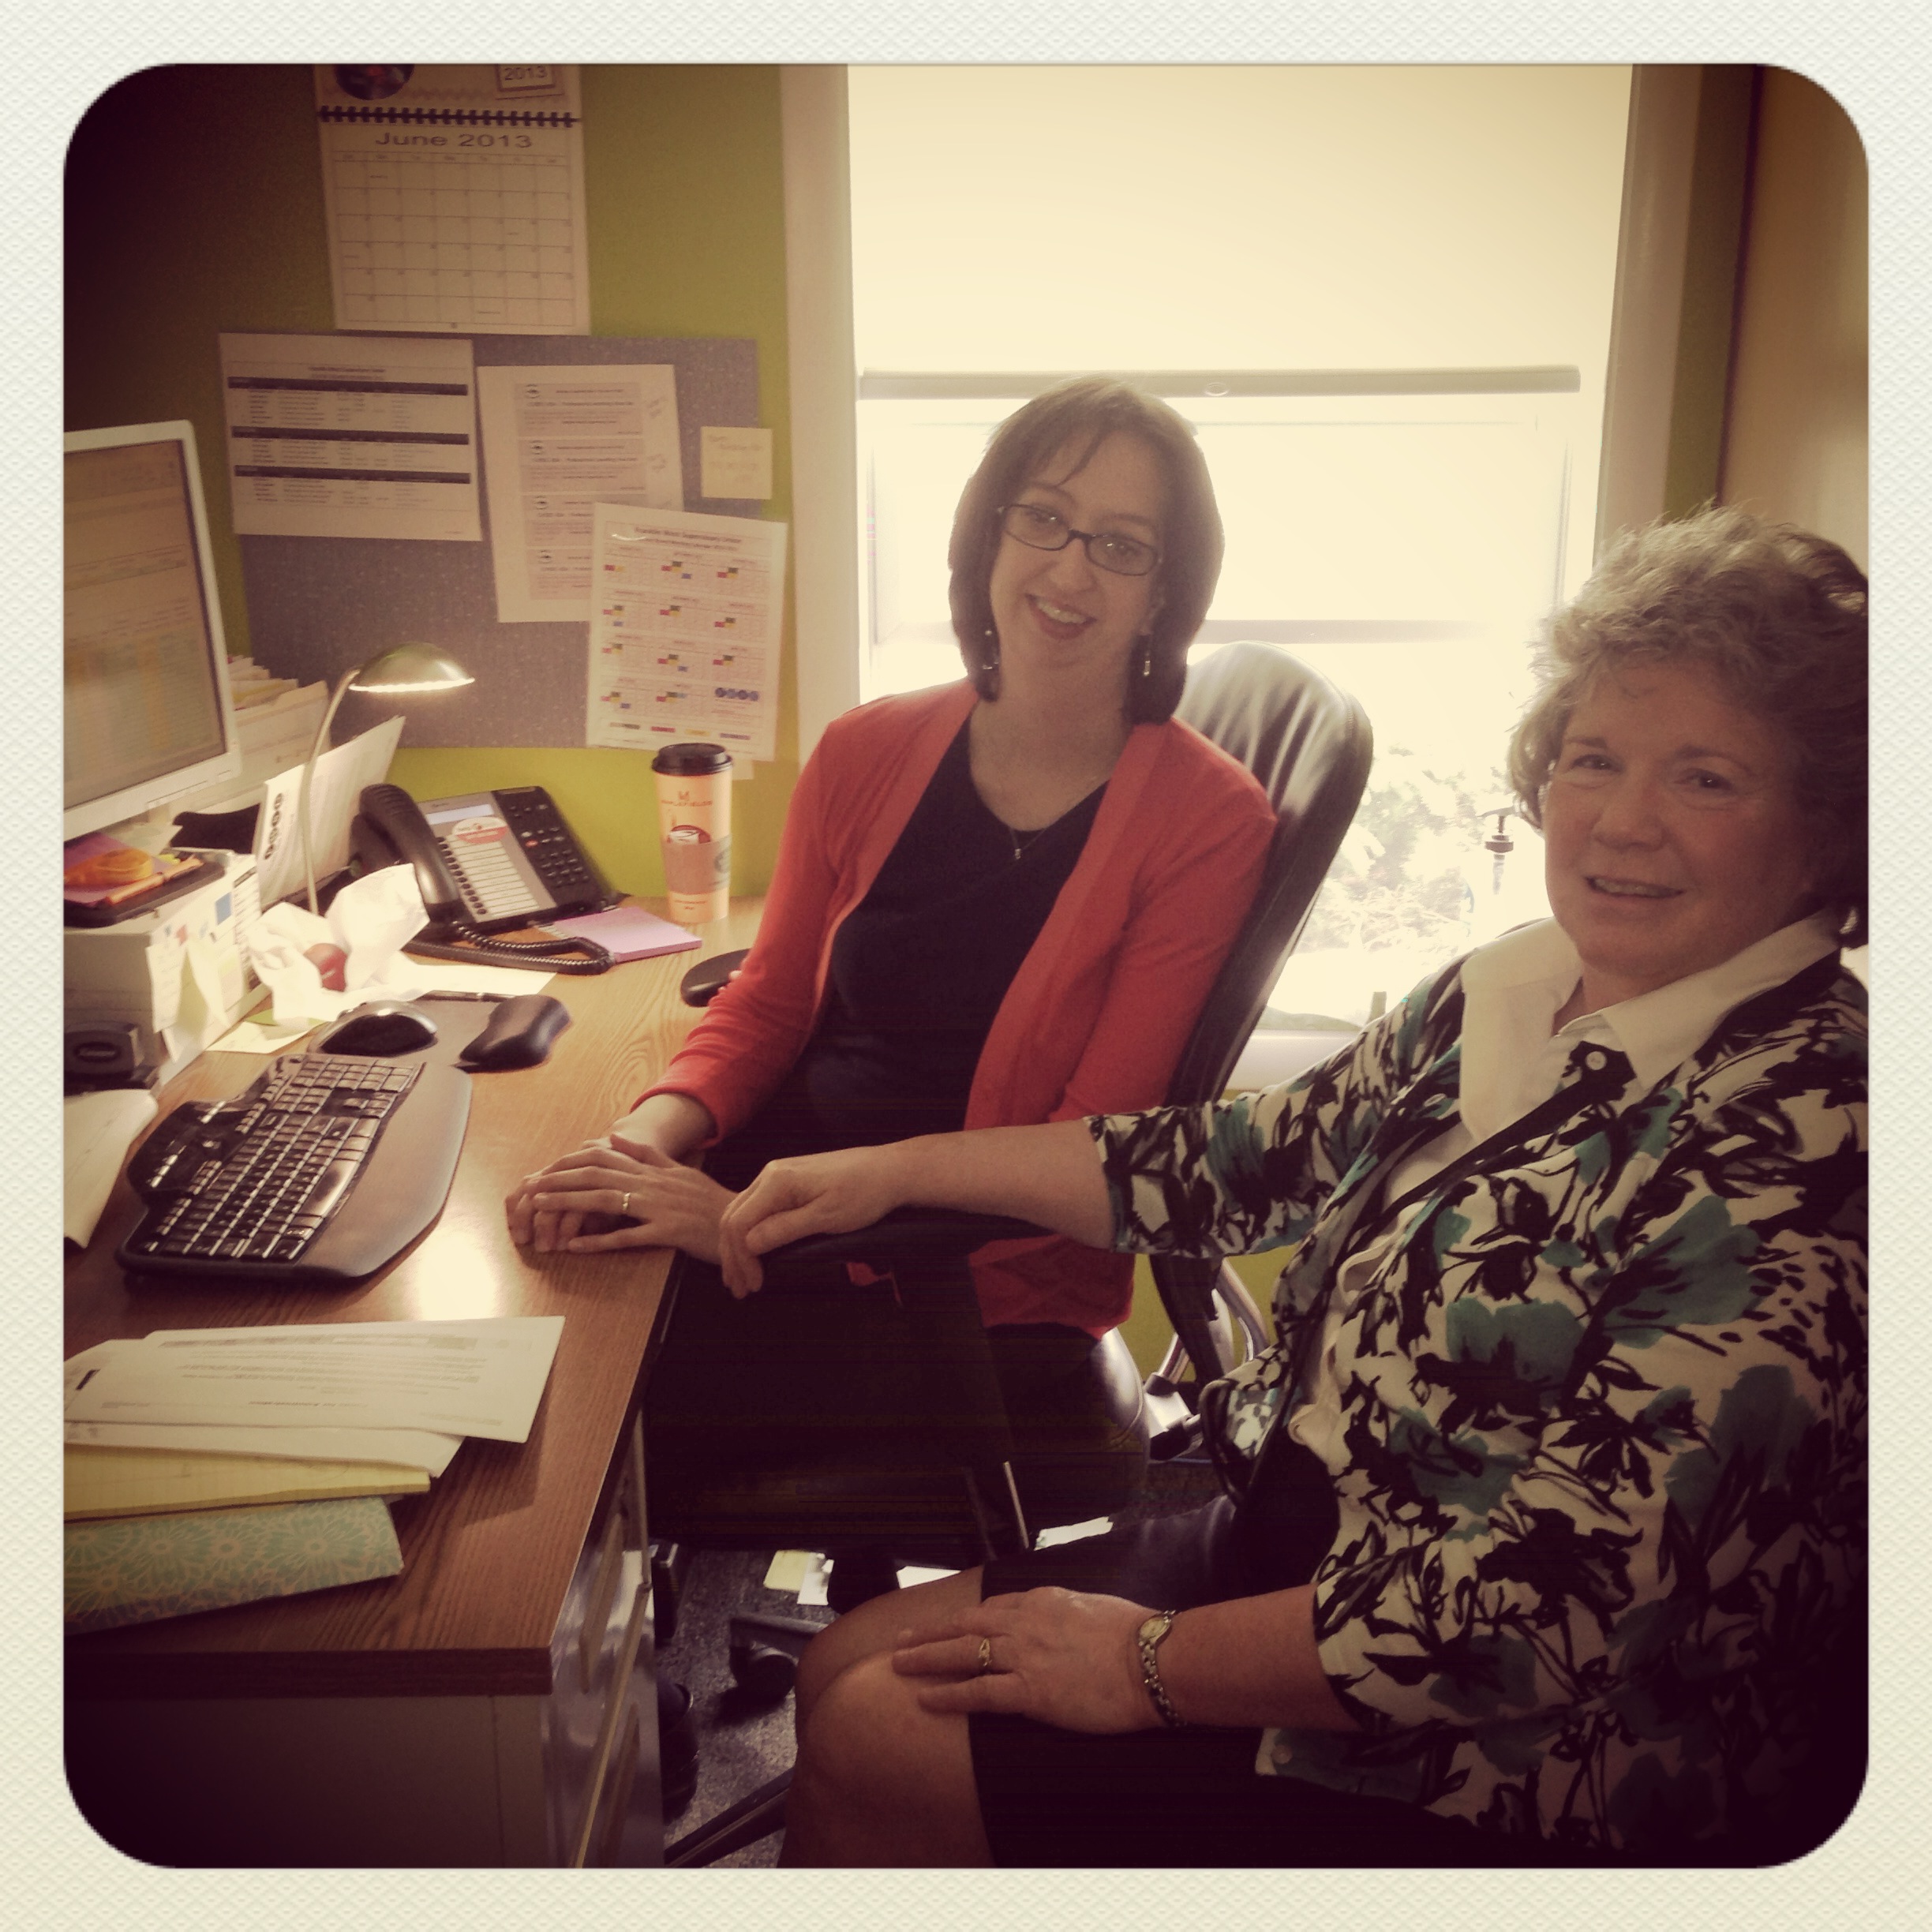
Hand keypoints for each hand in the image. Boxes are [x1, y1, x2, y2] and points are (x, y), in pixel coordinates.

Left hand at [508, 1140, 735, 1262]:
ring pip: (607, 1201)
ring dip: (571, 1203)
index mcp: (654, 1169)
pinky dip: (600, 1241)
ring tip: (543, 1207)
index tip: (547, 1167)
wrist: (742, 1223)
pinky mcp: (668, 1231)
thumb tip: (619, 1138)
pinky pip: (628, 1236)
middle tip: (532, 1185)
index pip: (605, 1157)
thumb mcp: (680, 1170)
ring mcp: (660, 1207)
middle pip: (598, 1176)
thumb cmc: (710, 1201)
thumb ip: (649, 1154)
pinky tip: (576, 1246)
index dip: (572, 1161)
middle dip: (561, 1179)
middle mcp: (653, 1183)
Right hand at [716, 1145, 909, 1297]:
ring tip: (742, 1278)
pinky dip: (751, 1235)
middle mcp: (771, 1174)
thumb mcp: (827, 1217)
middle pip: (734, 1218)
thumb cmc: (864, 1192)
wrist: (888, 1171)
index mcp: (777, 1181)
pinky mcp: (787, 1183)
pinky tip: (755, 1254)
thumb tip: (749, 1244)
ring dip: (738, 1248)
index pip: (740, 1224)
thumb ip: (785, 1229)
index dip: (742, 1259)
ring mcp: (777, 1176)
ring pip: (742, 1214)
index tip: (754, 1284)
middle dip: (733, 1257)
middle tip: (740, 1290)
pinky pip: (758, 1210)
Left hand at [889, 1587, 1158, 1732]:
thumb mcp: (1095, 1606)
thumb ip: (1069, 1611)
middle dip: (931, 1632)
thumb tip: (1063, 1619)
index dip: (965, 1618)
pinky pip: (979, 1692)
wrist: (1152, 1660)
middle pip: (966, 1624)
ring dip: (927, 1658)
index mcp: (1043, 1600)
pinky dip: (949, 1695)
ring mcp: (1025, 1656)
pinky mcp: (1031, 1691)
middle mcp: (1026, 1622)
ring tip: (900, 1664)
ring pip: (963, 1653)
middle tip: (902, 1639)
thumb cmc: (1136, 1634)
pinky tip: (927, 1699)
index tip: (946, 1624)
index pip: (994, 1606)